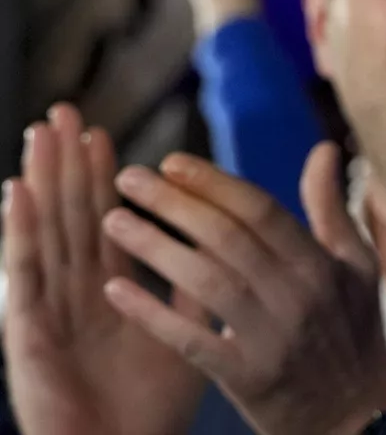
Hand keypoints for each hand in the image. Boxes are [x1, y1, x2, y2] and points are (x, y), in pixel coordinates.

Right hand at [3, 105, 206, 434]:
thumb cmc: (154, 403)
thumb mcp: (189, 328)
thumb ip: (202, 279)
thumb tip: (234, 237)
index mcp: (111, 290)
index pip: (106, 220)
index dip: (104, 178)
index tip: (105, 131)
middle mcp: (76, 294)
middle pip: (71, 216)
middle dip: (68, 165)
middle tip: (65, 112)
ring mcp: (49, 310)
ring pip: (45, 233)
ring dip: (41, 182)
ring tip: (39, 134)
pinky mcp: (29, 333)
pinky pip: (23, 275)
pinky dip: (19, 232)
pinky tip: (17, 194)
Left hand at [100, 145, 385, 434]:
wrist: (355, 416)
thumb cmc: (353, 333)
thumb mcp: (357, 267)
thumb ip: (332, 208)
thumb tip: (325, 149)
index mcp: (322, 265)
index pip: (260, 210)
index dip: (212, 183)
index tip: (169, 162)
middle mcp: (298, 296)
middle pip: (226, 237)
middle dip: (172, 204)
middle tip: (126, 179)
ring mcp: (272, 338)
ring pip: (205, 281)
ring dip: (154, 248)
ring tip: (113, 222)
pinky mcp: (248, 376)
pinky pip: (191, 339)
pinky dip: (152, 314)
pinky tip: (117, 289)